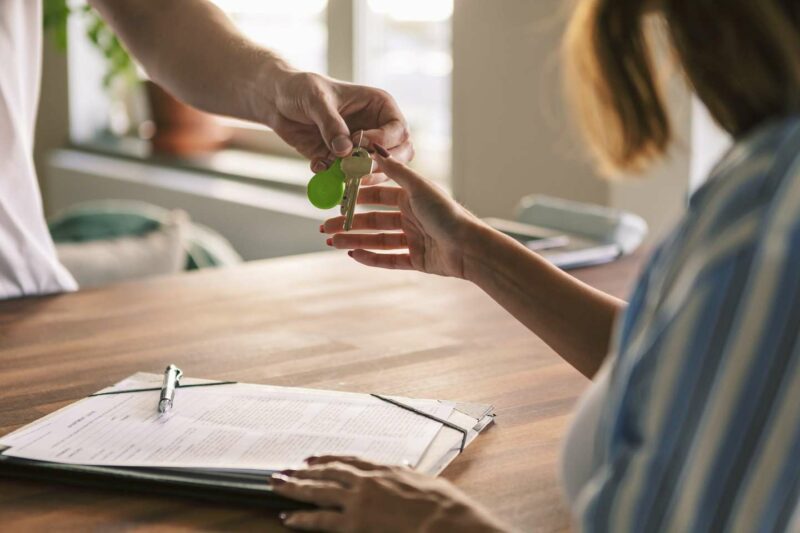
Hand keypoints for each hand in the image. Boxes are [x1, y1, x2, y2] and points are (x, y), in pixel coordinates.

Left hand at [268, 71, 412, 172]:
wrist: (277, 100)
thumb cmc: (301, 89)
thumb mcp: (316, 99)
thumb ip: (331, 124)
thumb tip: (345, 151)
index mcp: (379, 106)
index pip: (398, 130)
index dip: (384, 140)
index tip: (360, 142)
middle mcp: (377, 128)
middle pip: (399, 155)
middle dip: (380, 165)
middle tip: (356, 168)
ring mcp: (362, 148)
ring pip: (379, 172)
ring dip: (360, 176)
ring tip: (337, 171)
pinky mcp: (344, 162)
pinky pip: (350, 178)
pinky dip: (337, 179)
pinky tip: (319, 166)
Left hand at [271, 456, 507, 532]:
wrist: (444, 520)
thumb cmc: (442, 504)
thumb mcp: (424, 481)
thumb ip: (407, 475)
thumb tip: (404, 469)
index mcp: (384, 468)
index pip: (349, 460)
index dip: (328, 459)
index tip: (313, 458)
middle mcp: (366, 481)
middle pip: (327, 472)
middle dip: (303, 471)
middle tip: (284, 470)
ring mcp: (358, 501)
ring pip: (318, 491)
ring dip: (294, 488)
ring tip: (276, 485)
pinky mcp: (354, 524)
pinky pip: (321, 520)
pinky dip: (302, 519)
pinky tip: (288, 518)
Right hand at [322, 144, 481, 277]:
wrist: (469, 247)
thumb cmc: (446, 213)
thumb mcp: (418, 187)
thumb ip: (395, 170)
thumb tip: (374, 147)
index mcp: (411, 199)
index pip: (378, 197)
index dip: (356, 199)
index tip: (336, 199)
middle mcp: (411, 218)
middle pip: (373, 221)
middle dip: (349, 224)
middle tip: (325, 226)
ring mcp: (413, 240)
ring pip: (377, 241)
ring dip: (354, 241)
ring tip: (332, 242)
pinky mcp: (417, 260)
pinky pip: (389, 260)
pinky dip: (371, 258)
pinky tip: (353, 256)